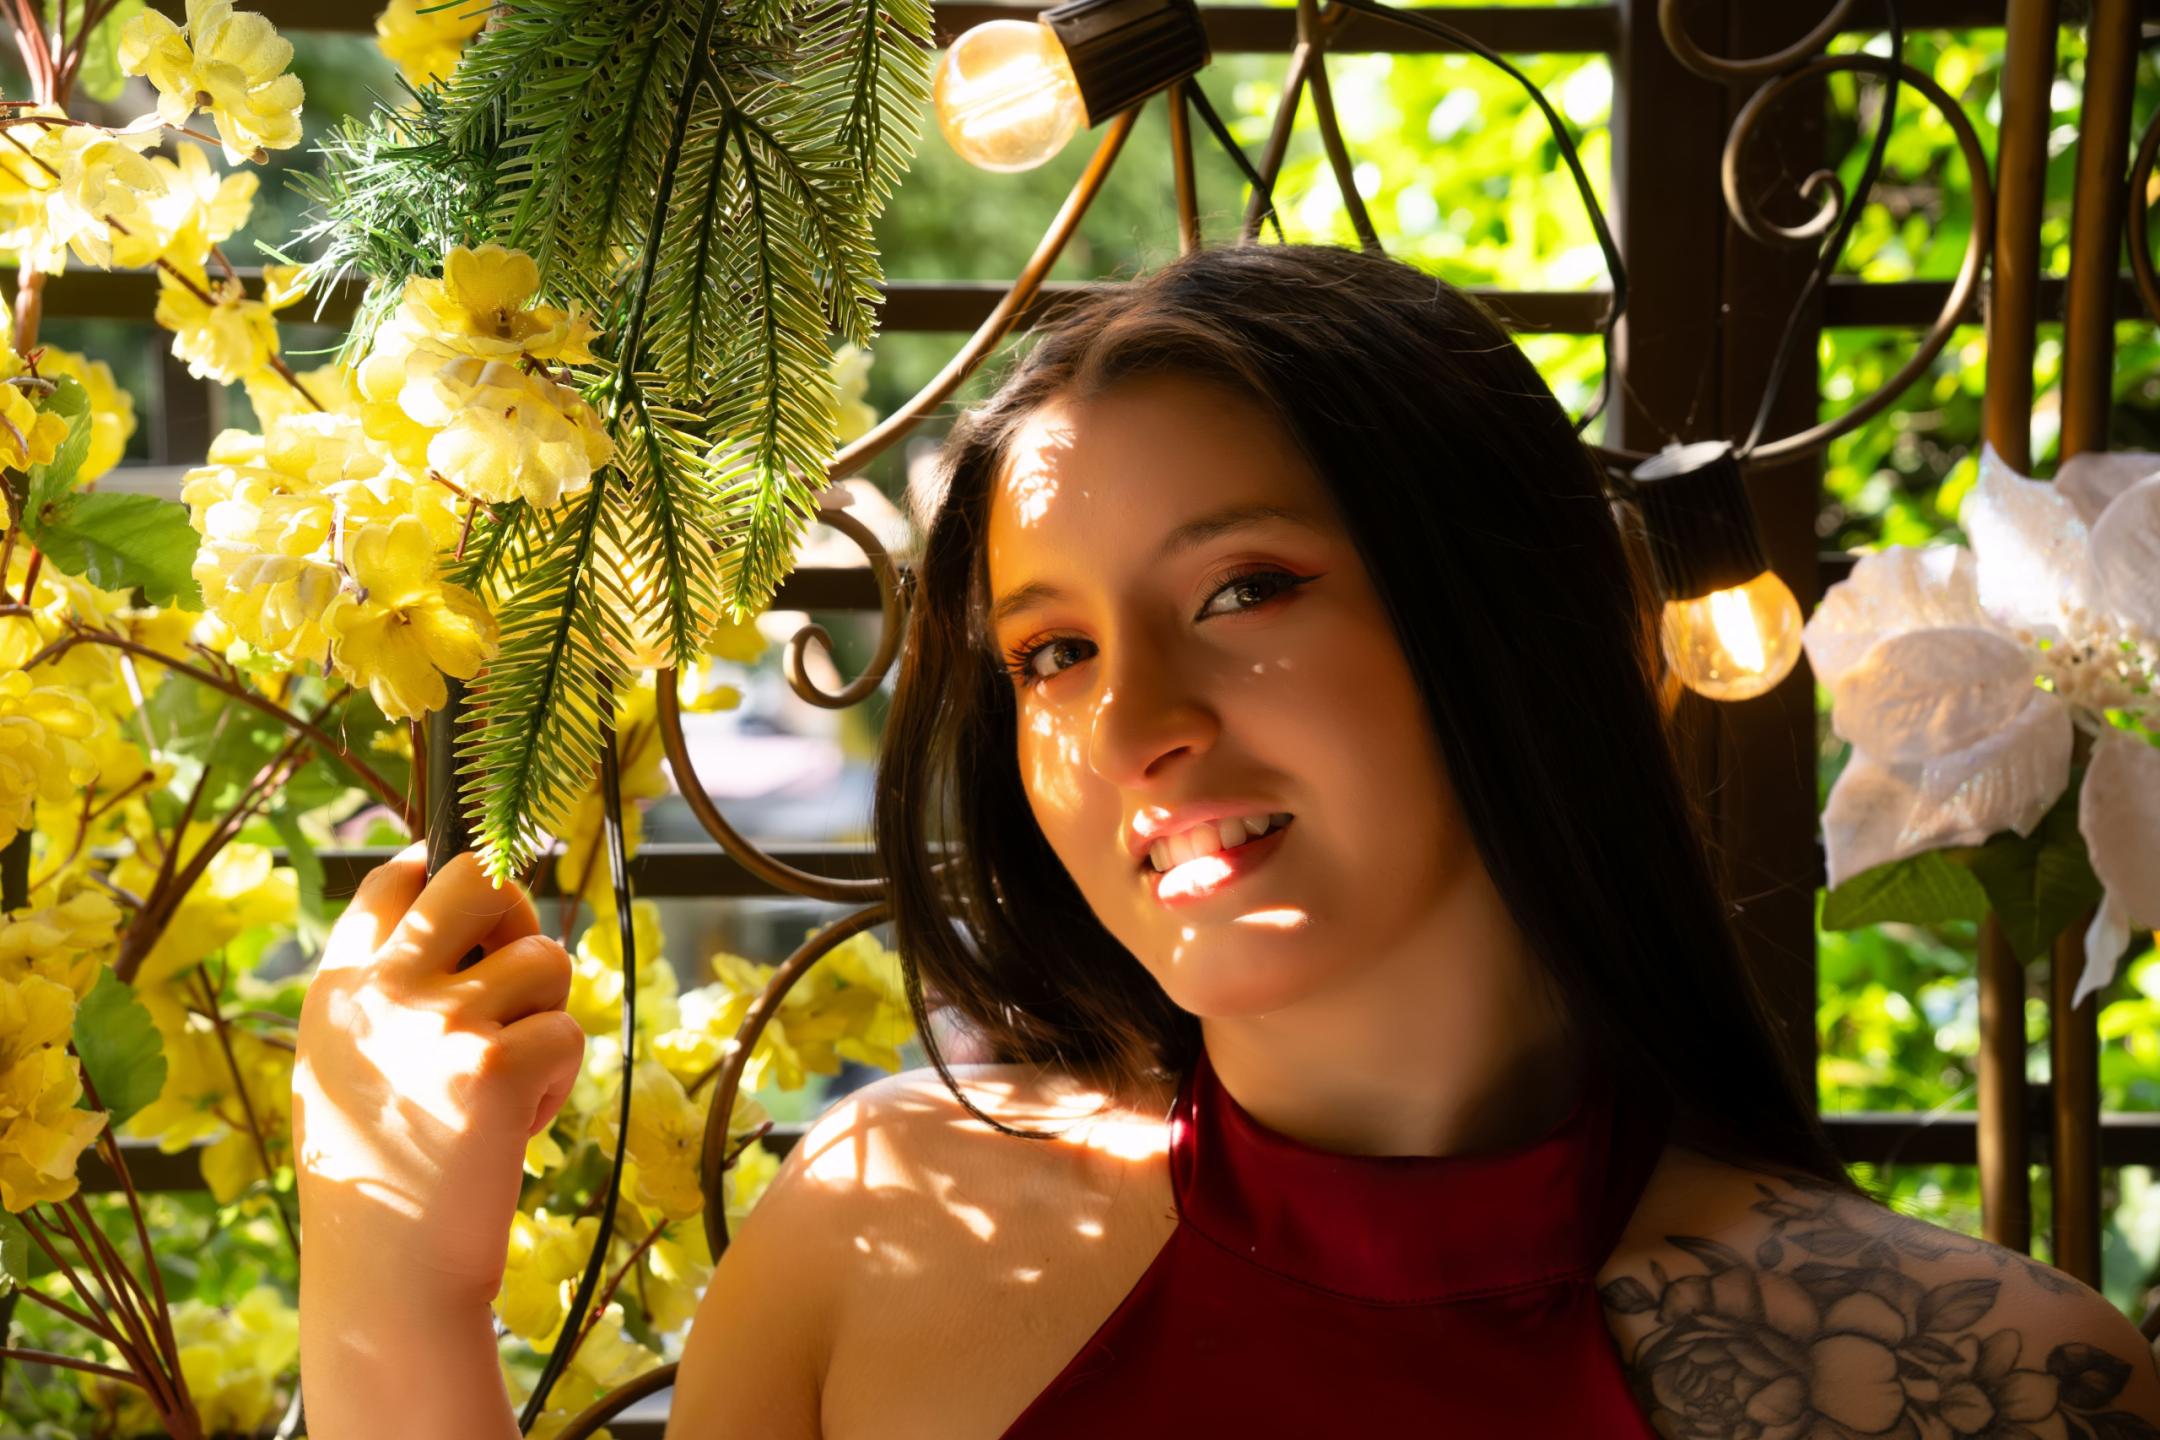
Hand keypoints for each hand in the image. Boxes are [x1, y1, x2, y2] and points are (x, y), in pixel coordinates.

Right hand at [292, 845, 583, 1308]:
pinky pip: (567, 1032)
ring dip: (546, 1017)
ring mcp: (441, 1025)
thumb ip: (390, 985)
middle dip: (518, 914)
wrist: (388, 1274)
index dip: (448, 874)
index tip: (476, 902)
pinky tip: (517, 1126)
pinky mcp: (497, 1069)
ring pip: (547, 960)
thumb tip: (477, 892)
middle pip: (480, 878)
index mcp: (338, 988)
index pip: (397, 876)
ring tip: (506, 1082)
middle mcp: (382, 993)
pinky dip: (557, 1081)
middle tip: (514, 972)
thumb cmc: (379, 1165)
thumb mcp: (348, 1060)